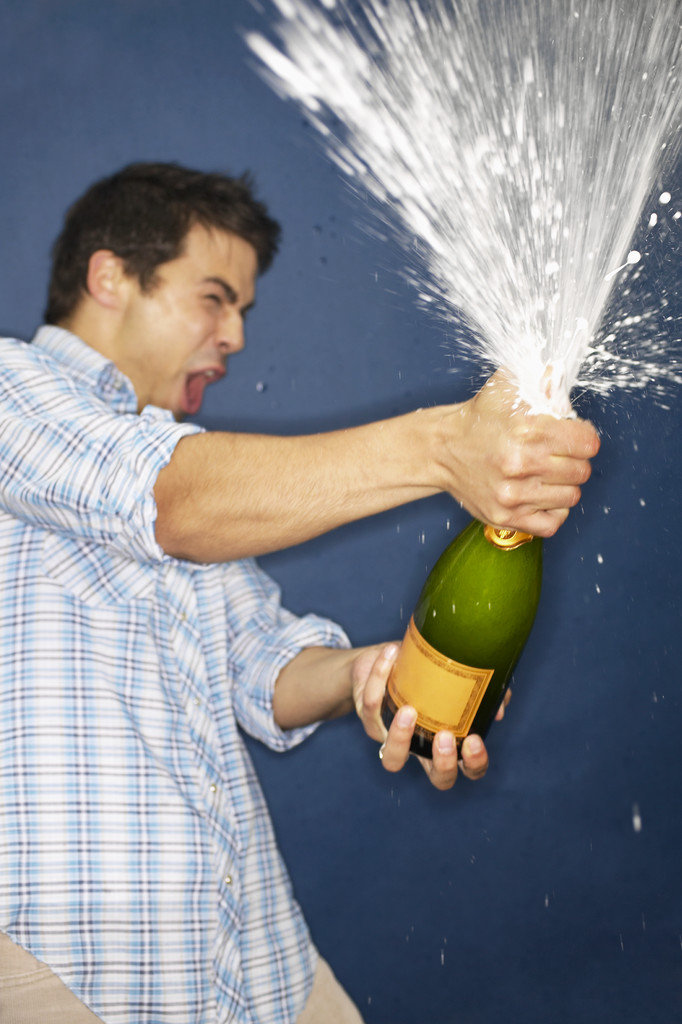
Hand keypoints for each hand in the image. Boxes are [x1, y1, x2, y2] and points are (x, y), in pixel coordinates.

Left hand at [351, 643, 495, 790]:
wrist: (377, 661)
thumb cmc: (420, 671)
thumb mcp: (450, 674)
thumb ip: (478, 687)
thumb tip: (500, 704)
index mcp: (446, 739)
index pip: (467, 768)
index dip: (474, 764)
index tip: (474, 740)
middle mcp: (422, 747)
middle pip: (438, 779)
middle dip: (443, 763)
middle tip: (444, 736)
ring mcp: (394, 739)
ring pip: (393, 760)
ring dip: (401, 737)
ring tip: (409, 709)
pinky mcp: (369, 720)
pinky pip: (371, 705)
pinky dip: (380, 676)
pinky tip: (392, 653)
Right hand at [436, 371, 599, 536]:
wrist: (442, 450)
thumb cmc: (478, 421)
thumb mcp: (505, 388)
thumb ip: (539, 379)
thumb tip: (560, 374)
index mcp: (528, 431)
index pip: (587, 443)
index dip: (584, 437)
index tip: (574, 436)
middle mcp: (521, 465)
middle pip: (582, 471)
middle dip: (574, 460)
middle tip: (557, 454)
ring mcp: (513, 496)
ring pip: (571, 496)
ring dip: (563, 484)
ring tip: (546, 474)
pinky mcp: (505, 517)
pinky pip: (553, 523)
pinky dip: (554, 510)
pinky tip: (543, 495)